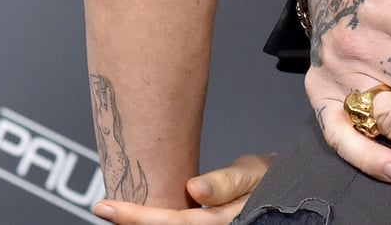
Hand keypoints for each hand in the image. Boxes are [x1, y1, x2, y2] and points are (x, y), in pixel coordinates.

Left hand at [90, 153, 271, 221]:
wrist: (286, 193)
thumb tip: (196, 188)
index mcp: (227, 221)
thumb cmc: (270, 179)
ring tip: (117, 213)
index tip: (109, 206)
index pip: (176, 223)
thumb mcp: (255, 171)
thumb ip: (227, 182)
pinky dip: (157, 223)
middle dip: (132, 224)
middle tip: (104, 209)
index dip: (139, 218)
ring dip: (142, 224)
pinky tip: (140, 218)